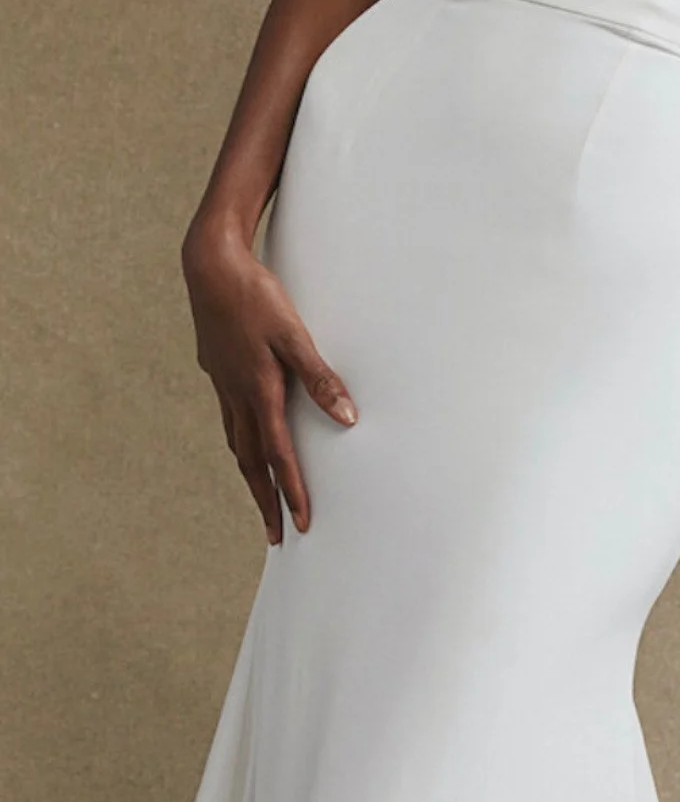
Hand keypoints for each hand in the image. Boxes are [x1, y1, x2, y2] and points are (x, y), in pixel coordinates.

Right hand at [180, 224, 357, 544]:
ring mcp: (223, 383)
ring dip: (250, 473)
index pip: (279, 455)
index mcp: (259, 391)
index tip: (301, 525)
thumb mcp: (294, 333)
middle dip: (265, 500)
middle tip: (275, 535)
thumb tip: (347, 418)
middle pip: (251, 461)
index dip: (292, 491)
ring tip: (261, 497)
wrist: (209, 266)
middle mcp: (237, 395)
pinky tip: (246, 436)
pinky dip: (239, 440)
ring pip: (236, 441)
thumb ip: (321, 377)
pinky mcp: (217, 369)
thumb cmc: (256, 296)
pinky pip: (229, 418)